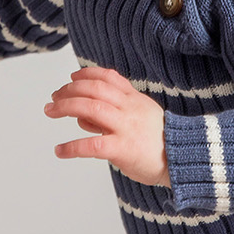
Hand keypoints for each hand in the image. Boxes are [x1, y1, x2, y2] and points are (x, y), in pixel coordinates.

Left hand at [44, 66, 170, 187]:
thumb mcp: (142, 116)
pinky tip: (60, 150)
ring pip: (90, 108)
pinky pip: (92, 145)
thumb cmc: (160, 142)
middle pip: (94, 89)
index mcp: (135, 99)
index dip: (87, 74)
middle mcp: (129, 109)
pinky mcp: (123, 149)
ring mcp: (125, 128)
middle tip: (54, 97)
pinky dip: (72, 147)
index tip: (72, 77)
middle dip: (69, 90)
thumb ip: (114, 113)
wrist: (183, 160)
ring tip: (50, 111)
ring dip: (65, 107)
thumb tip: (82, 117)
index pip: (109, 77)